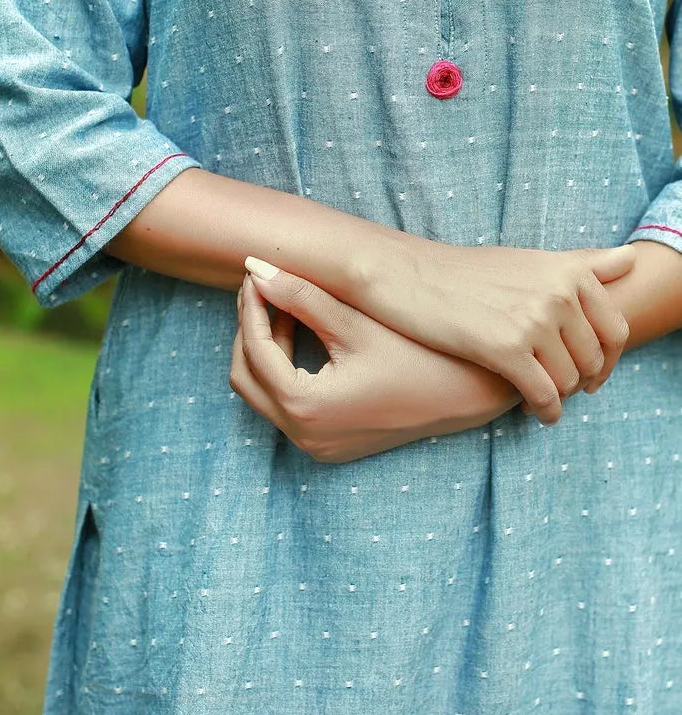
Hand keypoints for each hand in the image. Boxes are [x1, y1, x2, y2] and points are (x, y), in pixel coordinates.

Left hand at [230, 265, 521, 463]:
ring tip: (286, 304)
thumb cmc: (419, 356)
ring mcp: (316, 447)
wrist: (469, 396)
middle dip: (251, 329)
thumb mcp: (356, 323)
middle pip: (246, 377)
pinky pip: (286, 407)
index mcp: (307, 407)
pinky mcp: (329, 445)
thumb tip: (255, 267)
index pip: (256, 351)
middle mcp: (305, 436)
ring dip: (267, 350)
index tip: (255, 273)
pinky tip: (305, 333)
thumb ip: (301, 296)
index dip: (251, 307)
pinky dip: (285, 371)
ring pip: (263, 394)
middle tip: (265, 287)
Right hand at [280, 238, 635, 427]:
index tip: (591, 370)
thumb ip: (583, 263)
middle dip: (585, 381)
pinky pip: (544, 394)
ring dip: (561, 398)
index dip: (607, 358)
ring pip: (570, 380)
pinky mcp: (507, 349)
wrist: (409, 276)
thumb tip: (631, 258)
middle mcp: (559, 293)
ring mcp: (534, 321)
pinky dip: (545, 411)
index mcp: (568, 272)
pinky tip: (535, 412)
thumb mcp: (530, 259)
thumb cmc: (467, 271)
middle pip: (595, 359)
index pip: (615, 328)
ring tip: (543, 401)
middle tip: (567, 390)